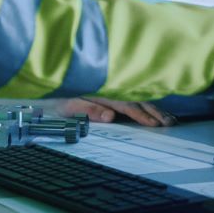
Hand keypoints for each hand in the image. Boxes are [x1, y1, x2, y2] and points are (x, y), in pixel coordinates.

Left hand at [56, 97, 175, 125]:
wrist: (43, 89)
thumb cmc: (54, 101)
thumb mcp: (67, 107)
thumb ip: (89, 110)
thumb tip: (111, 116)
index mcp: (101, 91)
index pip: (127, 104)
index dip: (142, 114)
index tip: (155, 124)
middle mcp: (108, 88)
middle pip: (137, 98)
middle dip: (155, 111)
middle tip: (170, 124)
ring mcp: (110, 88)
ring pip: (137, 96)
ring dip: (154, 107)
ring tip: (169, 119)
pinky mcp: (109, 91)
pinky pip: (132, 95)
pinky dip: (146, 102)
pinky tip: (155, 109)